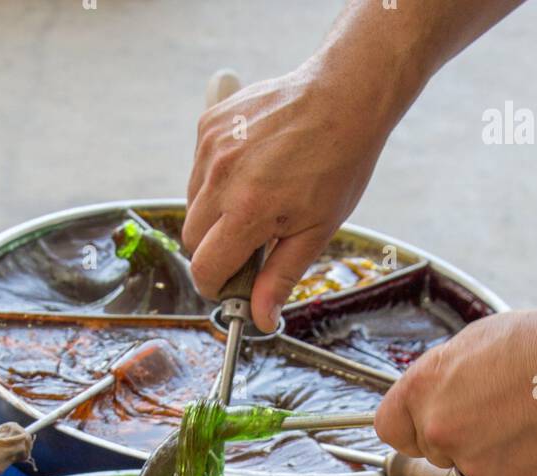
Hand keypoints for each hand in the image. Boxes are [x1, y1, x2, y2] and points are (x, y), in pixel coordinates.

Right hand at [183, 65, 386, 331]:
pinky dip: (215, 179)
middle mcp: (221, 177)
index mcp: (248, 210)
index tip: (233, 285)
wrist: (344, 95)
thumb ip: (280, 277)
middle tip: (251, 242)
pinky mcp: (209, 123)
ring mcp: (211, 147)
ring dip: (214, 214)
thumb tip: (260, 320)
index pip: (205, 268)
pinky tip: (250, 170)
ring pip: (192, 205)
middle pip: (192, 239)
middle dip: (215, 250)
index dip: (217, 285)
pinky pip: (197, 169)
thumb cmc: (338, 163)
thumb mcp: (316, 231)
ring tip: (256, 200)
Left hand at [374, 306, 536, 475]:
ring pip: (472, 472)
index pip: (390, 427)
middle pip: (435, 452)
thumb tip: (436, 398)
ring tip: (536, 425)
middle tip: (506, 417)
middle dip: (463, 440)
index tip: (431, 425)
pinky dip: (525, 474)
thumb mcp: (481, 342)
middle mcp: (438, 429)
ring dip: (497, 458)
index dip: (413, 427)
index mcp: (425, 387)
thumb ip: (447, 379)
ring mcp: (470, 464)